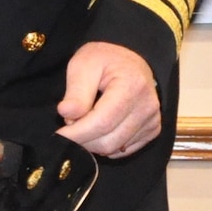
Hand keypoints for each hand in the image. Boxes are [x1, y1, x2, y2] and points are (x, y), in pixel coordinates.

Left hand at [56, 41, 160, 157]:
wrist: (127, 61)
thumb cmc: (104, 60)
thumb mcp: (83, 65)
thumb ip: (76, 91)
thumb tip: (67, 114)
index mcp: (132, 85)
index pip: (102, 122)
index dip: (78, 133)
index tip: (59, 135)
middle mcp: (147, 106)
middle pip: (109, 140)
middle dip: (83, 140)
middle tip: (69, 127)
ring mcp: (152, 120)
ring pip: (115, 149)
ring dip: (92, 143)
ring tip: (83, 123)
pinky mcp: (152, 130)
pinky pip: (124, 150)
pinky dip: (106, 145)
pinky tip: (98, 129)